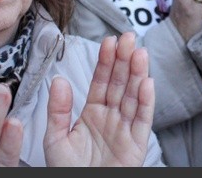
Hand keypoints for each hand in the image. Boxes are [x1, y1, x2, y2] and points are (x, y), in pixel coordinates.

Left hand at [44, 32, 154, 166]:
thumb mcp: (55, 140)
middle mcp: (111, 117)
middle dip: (124, 60)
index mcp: (92, 113)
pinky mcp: (136, 144)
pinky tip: (147, 83)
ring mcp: (125, 129)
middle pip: (120, 83)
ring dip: (137, 74)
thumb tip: (59, 80)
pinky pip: (143, 119)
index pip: (100, 81)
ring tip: (139, 53)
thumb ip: (57, 110)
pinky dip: (146, 101)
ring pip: (133, 96)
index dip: (105, 62)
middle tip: (127, 37)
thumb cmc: (68, 172)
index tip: (108, 42)